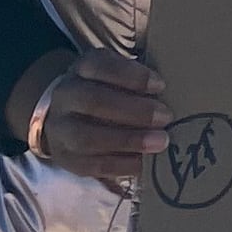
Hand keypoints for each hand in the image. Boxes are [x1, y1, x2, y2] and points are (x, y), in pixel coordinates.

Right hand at [9, 47, 167, 183]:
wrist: (67, 117)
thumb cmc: (108, 91)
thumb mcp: (118, 75)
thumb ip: (138, 81)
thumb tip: (171, 94)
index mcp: (82, 69)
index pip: (100, 66)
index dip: (131, 76)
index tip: (160, 86)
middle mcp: (65, 96)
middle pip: (94, 101)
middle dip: (133, 111)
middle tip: (166, 117)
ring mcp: (59, 129)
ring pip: (87, 137)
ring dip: (127, 141)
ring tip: (160, 142)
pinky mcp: (65, 158)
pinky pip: (89, 165)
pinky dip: (119, 165)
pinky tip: (143, 164)